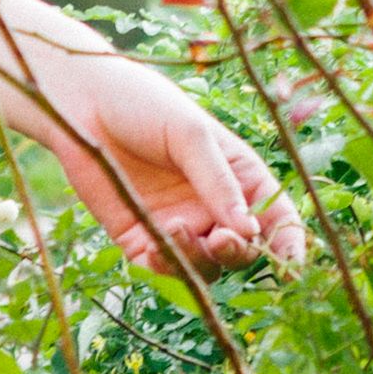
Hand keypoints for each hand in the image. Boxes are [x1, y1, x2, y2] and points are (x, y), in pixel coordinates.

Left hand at [22, 53, 303, 277]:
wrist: (81, 104)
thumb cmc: (143, 105)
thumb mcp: (189, 136)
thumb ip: (219, 183)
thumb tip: (249, 232)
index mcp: (239, 176)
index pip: (277, 218)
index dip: (289, 244)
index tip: (291, 264)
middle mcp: (214, 206)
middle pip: (243, 250)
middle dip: (237, 252)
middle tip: (219, 239)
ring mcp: (180, 225)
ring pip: (207, 267)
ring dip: (200, 261)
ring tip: (175, 229)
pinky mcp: (142, 239)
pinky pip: (165, 269)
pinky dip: (166, 267)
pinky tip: (155, 246)